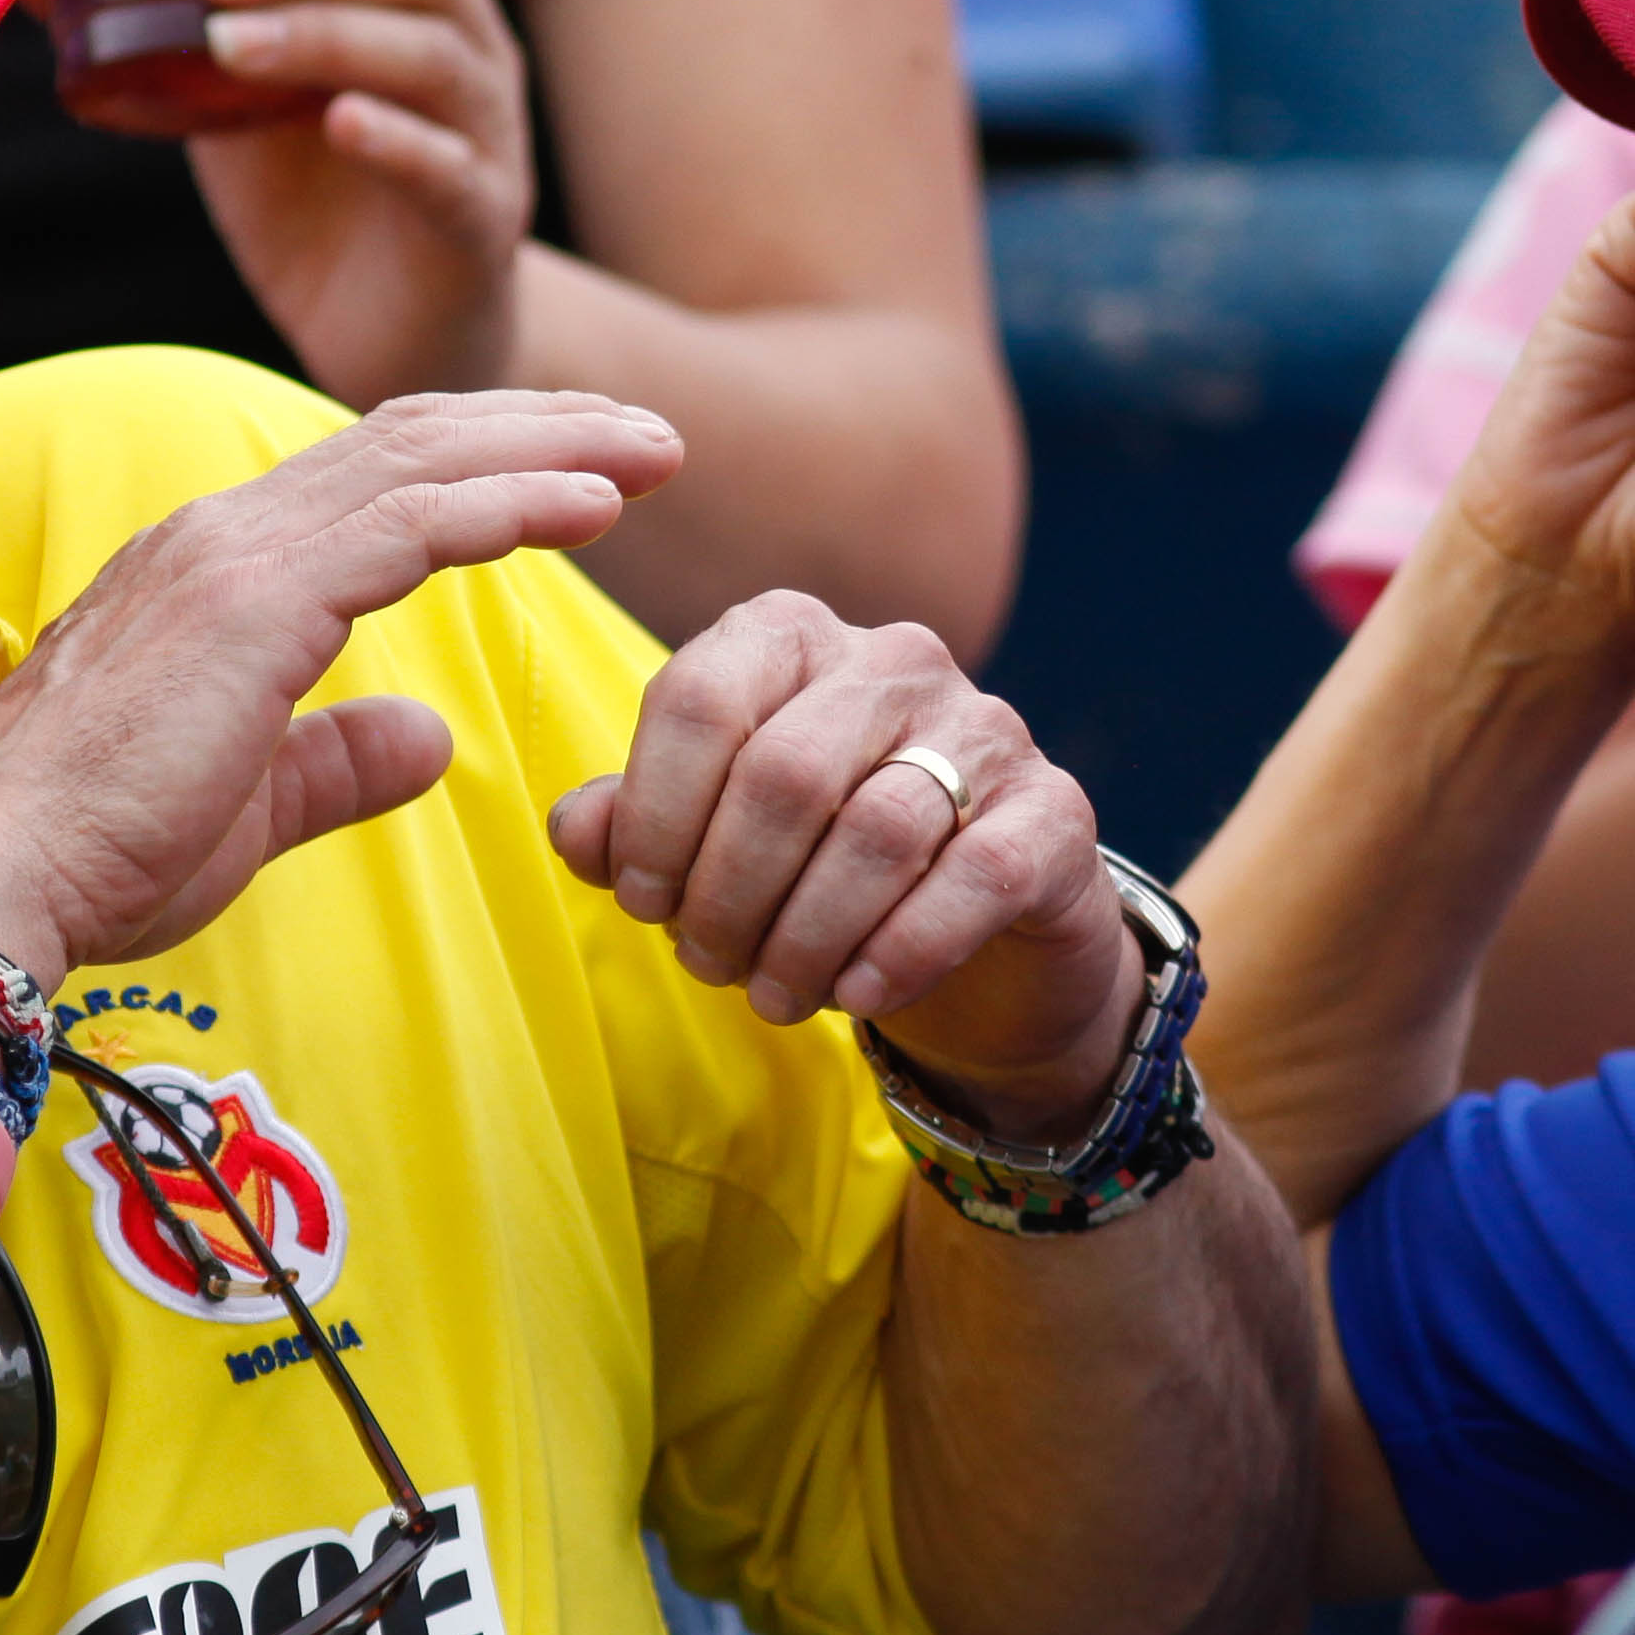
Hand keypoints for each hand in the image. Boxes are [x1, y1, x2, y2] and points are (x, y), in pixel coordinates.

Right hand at [0, 391, 681, 976]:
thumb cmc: (92, 859)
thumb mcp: (248, 806)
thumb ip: (338, 762)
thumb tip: (428, 740)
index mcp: (216, 570)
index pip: (373, 478)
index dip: (488, 462)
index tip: (590, 473)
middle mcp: (223, 534)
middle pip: (413, 441)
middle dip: (543, 428)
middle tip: (651, 439)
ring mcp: (234, 556)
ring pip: (426, 462)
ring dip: (555, 448)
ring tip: (656, 454)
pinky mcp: (257, 604)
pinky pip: (414, 527)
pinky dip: (515, 505)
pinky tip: (598, 508)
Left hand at [182, 0, 532, 412]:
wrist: (379, 329)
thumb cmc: (304, 182)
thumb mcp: (229, 78)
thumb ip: (163, 11)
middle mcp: (470, 43)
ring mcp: (483, 134)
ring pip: (435, 56)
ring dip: (329, 34)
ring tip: (229, 43)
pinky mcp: (476, 224)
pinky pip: (452, 169)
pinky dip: (398, 139)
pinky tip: (340, 124)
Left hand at [550, 594, 1137, 1138]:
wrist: (978, 933)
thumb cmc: (815, 866)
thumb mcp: (710, 843)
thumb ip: (635, 828)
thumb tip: (577, 832)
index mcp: (791, 637)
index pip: (700, 699)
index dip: (656, 817)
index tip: (643, 904)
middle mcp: (893, 659)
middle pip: (784, 773)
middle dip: (729, 892)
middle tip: (709, 966)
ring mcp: (986, 727)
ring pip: (876, 831)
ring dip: (805, 936)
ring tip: (773, 997)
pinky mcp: (1056, 811)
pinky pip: (975, 877)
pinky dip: (902, 949)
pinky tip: (859, 996)